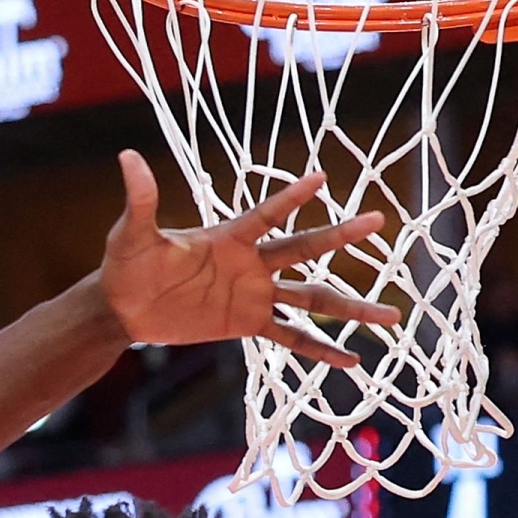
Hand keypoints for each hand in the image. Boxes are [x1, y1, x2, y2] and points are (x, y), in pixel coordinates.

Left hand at [96, 152, 402, 370]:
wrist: (126, 306)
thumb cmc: (128, 263)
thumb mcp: (133, 234)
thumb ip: (141, 199)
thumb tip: (127, 156)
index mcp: (230, 236)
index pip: (267, 213)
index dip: (291, 197)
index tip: (322, 178)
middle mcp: (252, 263)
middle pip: (305, 249)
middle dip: (341, 237)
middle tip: (378, 221)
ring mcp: (255, 294)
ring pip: (312, 299)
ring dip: (350, 307)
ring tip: (391, 317)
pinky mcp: (249, 324)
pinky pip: (292, 338)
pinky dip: (320, 350)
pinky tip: (351, 361)